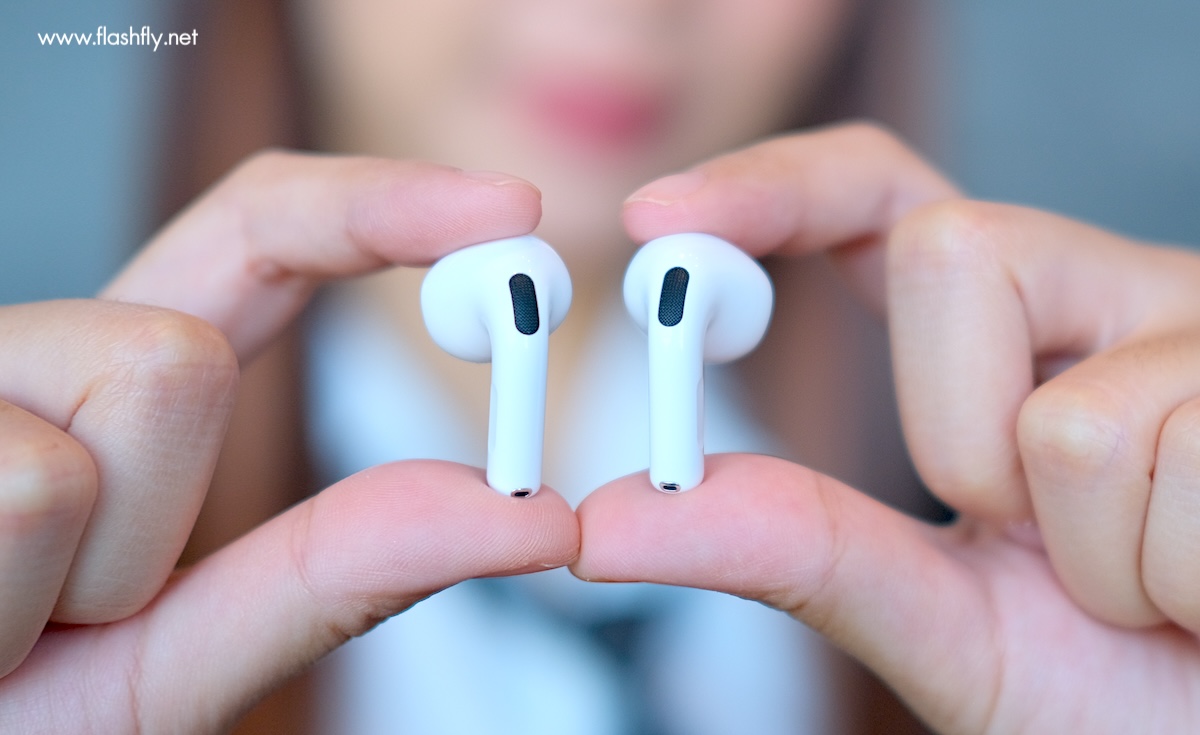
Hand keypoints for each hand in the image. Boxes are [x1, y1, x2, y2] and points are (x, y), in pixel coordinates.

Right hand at [0, 153, 579, 731]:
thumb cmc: (19, 715)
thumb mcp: (177, 658)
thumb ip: (335, 577)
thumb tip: (531, 516)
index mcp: (113, 393)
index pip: (255, 241)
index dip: (379, 206)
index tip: (503, 209)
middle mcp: (28, 359)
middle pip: (186, 350)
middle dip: (159, 508)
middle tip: (64, 612)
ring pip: (104, 421)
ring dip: (74, 579)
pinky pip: (19, 484)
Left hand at [576, 122, 1199, 732]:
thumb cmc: (1109, 689)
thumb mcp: (939, 622)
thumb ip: (794, 550)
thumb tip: (604, 521)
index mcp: (1006, 339)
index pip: (878, 198)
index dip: (770, 185)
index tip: (659, 219)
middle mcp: (1103, 300)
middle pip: (952, 250)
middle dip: (963, 437)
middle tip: (1033, 534)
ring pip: (1068, 417)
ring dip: (1093, 557)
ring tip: (1155, 592)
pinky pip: (1182, 467)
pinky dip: (1180, 579)